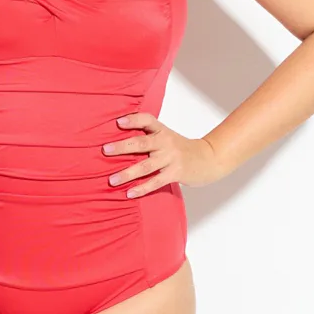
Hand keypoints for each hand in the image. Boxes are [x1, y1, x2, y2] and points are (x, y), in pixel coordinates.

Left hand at [102, 113, 224, 195]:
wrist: (208, 159)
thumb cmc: (180, 148)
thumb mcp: (166, 136)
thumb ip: (148, 136)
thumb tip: (118, 142)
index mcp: (161, 130)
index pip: (147, 120)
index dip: (132, 120)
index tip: (117, 122)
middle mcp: (165, 142)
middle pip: (141, 143)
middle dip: (122, 146)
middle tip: (105, 150)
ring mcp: (171, 158)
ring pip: (145, 166)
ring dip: (127, 173)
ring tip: (111, 180)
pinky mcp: (175, 173)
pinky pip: (155, 182)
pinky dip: (141, 188)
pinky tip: (129, 193)